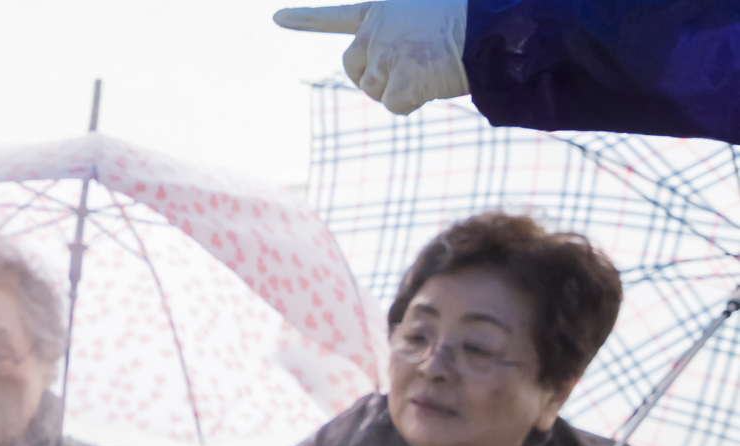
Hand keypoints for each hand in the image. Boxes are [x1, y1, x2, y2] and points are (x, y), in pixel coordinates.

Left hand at [274, 0, 468, 114]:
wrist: (497, 27)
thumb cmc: (472, 16)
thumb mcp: (430, 10)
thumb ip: (401, 28)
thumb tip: (395, 64)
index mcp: (383, 10)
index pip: (336, 16)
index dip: (306, 19)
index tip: (277, 18)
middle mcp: (377, 30)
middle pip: (355, 68)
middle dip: (372, 77)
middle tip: (407, 72)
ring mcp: (386, 56)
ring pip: (375, 90)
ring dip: (400, 89)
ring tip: (433, 67)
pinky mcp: (400, 81)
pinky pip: (396, 106)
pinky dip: (416, 101)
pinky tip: (437, 81)